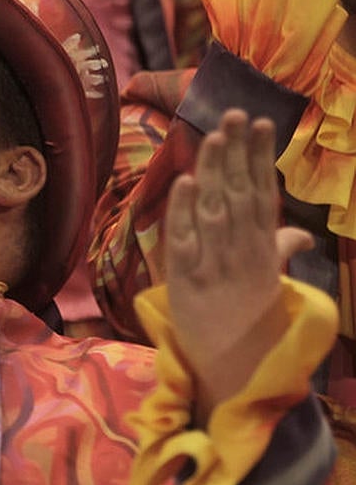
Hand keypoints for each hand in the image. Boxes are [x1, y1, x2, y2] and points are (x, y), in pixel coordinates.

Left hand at [164, 110, 313, 421]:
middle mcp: (241, 251)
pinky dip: (184, 212)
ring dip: (212, 171)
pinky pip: (184, 240)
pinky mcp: (186, 279)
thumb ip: (280, 249)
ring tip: (214, 135)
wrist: (234, 370)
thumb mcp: (270, 281)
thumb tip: (301, 231)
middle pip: (239, 193)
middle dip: (237, 152)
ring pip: (214, 209)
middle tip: (237, 114)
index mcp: (262, 248)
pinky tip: (186, 183)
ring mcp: (214, 263)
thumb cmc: (250, 322)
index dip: (260, 157)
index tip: (261, 123)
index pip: (262, 192)